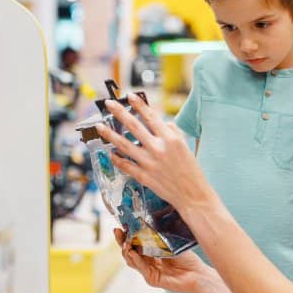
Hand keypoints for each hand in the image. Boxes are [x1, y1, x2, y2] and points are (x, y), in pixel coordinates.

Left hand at [96, 93, 214, 211]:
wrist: (193, 195)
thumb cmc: (191, 171)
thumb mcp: (185, 146)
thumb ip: (173, 132)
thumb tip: (163, 123)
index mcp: (170, 139)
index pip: (151, 116)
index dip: (139, 105)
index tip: (130, 96)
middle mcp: (158, 149)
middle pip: (133, 126)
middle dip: (119, 112)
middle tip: (109, 104)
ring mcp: (149, 163)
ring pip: (124, 145)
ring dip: (110, 134)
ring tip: (100, 126)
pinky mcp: (144, 177)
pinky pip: (126, 165)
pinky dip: (117, 158)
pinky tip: (111, 153)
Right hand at [115, 228, 210, 292]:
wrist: (198, 274)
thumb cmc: (187, 258)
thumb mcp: (171, 242)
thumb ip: (159, 235)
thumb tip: (149, 217)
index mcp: (151, 252)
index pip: (134, 242)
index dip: (127, 234)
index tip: (122, 224)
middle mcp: (147, 261)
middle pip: (129, 251)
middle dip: (122, 241)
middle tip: (118, 231)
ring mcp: (148, 271)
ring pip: (132, 260)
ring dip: (127, 250)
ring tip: (125, 241)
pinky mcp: (152, 279)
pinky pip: (141, 268)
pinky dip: (137, 260)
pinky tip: (133, 252)